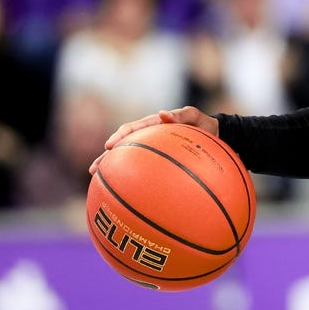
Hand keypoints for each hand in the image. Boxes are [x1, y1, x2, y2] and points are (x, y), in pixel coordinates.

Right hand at [88, 106, 217, 174]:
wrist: (215, 136)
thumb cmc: (204, 126)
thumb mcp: (195, 117)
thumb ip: (181, 115)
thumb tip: (163, 113)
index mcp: (153, 126)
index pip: (131, 130)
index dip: (119, 137)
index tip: (108, 147)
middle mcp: (148, 139)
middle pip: (122, 148)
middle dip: (106, 158)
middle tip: (93, 170)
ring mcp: (151, 152)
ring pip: (128, 161)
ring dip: (112, 170)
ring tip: (99, 183)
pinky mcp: (157, 164)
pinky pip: (142, 173)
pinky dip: (132, 181)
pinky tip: (125, 197)